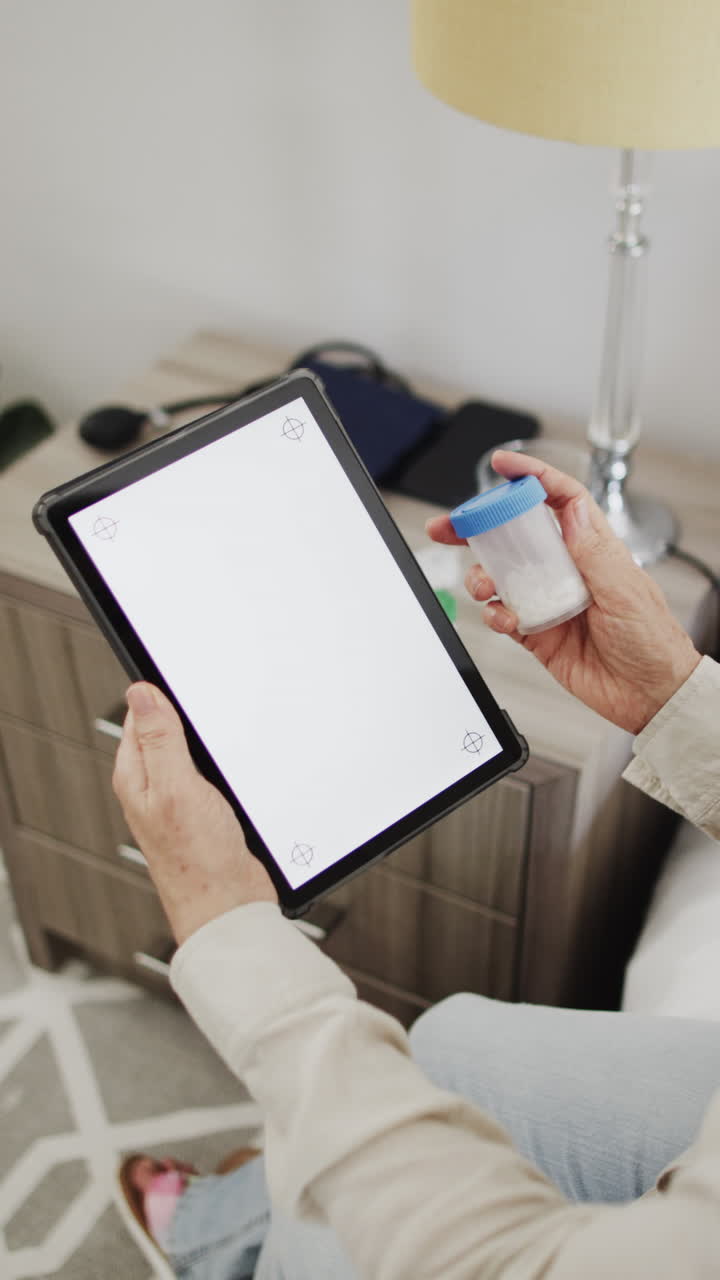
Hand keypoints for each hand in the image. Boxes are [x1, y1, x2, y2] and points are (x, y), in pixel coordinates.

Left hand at [113, 683, 276, 943]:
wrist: (229, 907)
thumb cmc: (196, 860)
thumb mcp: (176, 787)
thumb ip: (159, 740)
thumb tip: (141, 692)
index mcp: (135, 775)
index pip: (141, 715)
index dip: (162, 692)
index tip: (186, 674)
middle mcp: (153, 786)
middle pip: (168, 730)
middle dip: (190, 714)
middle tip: (214, 700)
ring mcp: (180, 800)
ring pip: (194, 752)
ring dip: (212, 741)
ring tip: (228, 730)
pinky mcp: (206, 813)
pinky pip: (213, 775)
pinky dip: (227, 765)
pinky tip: (240, 765)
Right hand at [427, 450, 700, 734]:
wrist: (649, 696)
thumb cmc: (652, 641)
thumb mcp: (626, 590)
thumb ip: (594, 552)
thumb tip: (572, 511)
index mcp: (592, 549)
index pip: (559, 500)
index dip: (531, 478)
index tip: (503, 467)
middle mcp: (567, 570)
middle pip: (516, 535)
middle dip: (480, 528)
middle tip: (451, 527)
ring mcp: (548, 600)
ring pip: (501, 576)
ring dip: (484, 577)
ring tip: (485, 586)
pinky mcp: (536, 633)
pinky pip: (503, 616)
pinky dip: (495, 616)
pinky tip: (505, 619)